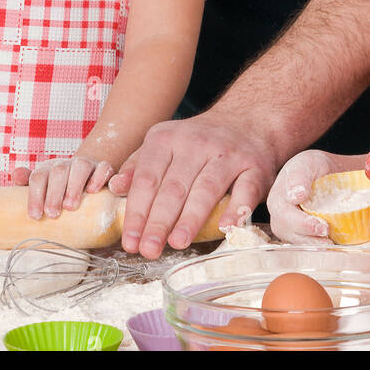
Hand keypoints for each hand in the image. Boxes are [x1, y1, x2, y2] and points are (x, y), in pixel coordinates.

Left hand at [11, 155, 112, 219]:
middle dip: (54, 193)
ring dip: (74, 186)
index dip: (35, 196)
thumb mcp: (42, 190)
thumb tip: (15, 175)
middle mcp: (66, 165)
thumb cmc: (59, 191)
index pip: (38, 177)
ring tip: (70, 206)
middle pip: (58, 171)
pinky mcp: (103, 169)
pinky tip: (94, 191)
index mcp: (47, 170)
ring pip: (80, 166)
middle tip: (53, 214)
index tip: (36, 216)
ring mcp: (86, 165)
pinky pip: (104, 167)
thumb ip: (27, 184)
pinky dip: (99, 177)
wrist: (86, 179)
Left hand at [108, 114, 278, 258]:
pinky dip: (236, 208)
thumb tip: (115, 187)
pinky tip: (225, 227)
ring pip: (206, 188)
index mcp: (167, 138)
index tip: (130, 241)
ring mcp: (227, 153)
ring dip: (191, 217)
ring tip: (177, 243)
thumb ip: (138, 166)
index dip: (137, 212)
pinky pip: (245, 189)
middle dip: (159, 221)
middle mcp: (197, 143)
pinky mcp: (254, 166)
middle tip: (149, 250)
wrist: (248, 119)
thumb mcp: (163, 143)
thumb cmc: (198, 142)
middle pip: (174, 187)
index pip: (147, 179)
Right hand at [266, 150, 346, 243]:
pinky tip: (331, 244)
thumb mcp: (309, 163)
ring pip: (296, 242)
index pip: (283, 214)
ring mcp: (289, 227)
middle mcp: (280, 215)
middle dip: (308, 236)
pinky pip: (305, 246)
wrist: (329, 176)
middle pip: (287, 231)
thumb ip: (300, 175)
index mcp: (278, 197)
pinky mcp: (301, 236)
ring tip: (331, 242)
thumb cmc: (315, 168)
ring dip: (313, 244)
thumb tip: (296, 195)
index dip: (302, 223)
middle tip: (328, 233)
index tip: (321, 224)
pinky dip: (318, 246)